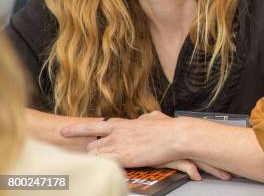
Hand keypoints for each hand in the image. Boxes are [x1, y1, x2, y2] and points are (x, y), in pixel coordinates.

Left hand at [60, 117, 230, 179]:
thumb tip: (143, 119)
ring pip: (95, 156)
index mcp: (122, 123)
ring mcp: (118, 145)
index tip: (62, 132)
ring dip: (100, 162)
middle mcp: (116, 133)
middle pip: (91, 146)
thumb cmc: (168, 128)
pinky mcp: (123, 157)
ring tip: (109, 165)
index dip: (76, 130)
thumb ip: (144, 118)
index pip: (93, 126)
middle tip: (100, 159)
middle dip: (94, 154)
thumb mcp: (154, 117)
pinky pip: (104, 164)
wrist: (175, 136)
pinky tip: (105, 170)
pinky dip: (103, 168)